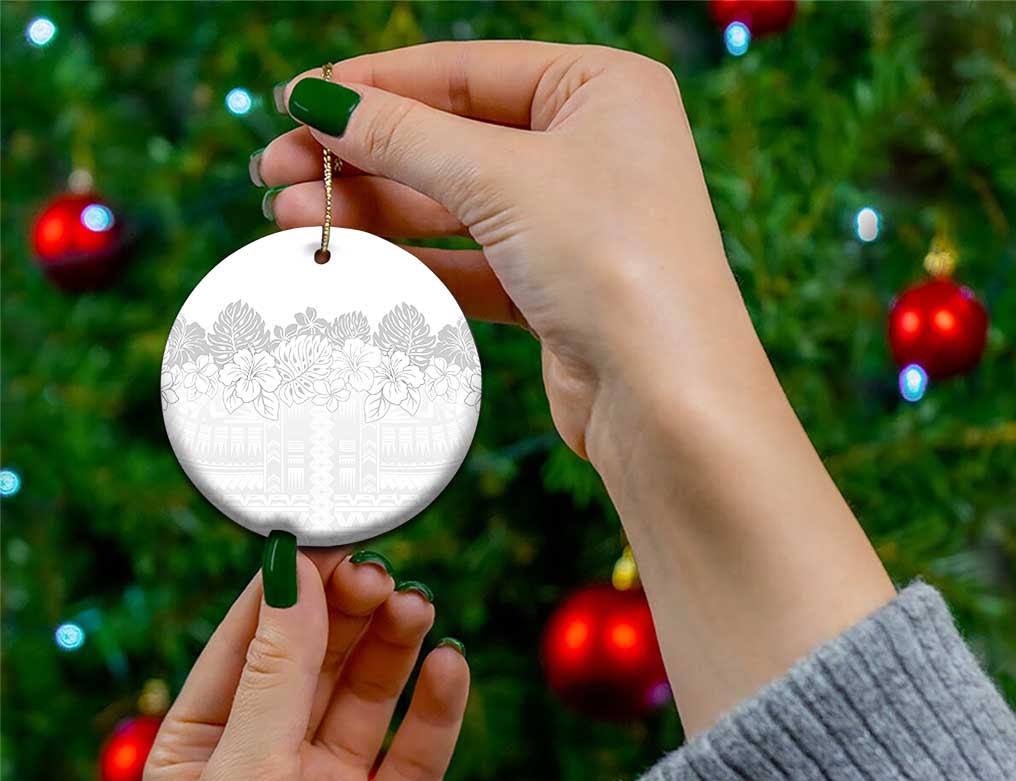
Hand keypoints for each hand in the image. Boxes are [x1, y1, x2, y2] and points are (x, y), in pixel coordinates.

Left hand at [144, 549, 468, 780]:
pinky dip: (438, 705)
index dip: (289, 586)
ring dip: (394, 646)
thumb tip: (291, 570)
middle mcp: (270, 761)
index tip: (329, 532)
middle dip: (348, 612)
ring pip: (370, 693)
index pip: (249, 641)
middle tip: (382, 573)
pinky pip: (419, 749)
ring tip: (418, 608)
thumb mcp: (244, 778)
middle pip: (317, 659)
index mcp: (205, 747)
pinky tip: (450, 666)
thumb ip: (276, 673)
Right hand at [257, 40, 737, 462]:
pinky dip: (411, 263)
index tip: (295, 102)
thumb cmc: (613, 263)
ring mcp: (574, 224)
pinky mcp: (555, 290)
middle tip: (274, 173)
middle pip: (451, 139)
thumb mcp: (501, 178)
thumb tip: (320, 101)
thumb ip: (406, 137)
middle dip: (361, 157)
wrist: (666, 399)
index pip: (464, 71)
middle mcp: (592, 150)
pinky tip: (349, 262)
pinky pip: (469, 263)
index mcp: (602, 89)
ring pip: (453, 206)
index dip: (373, 86)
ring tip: (289, 221)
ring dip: (373, 213)